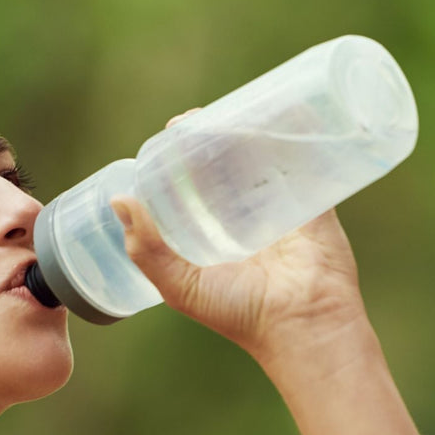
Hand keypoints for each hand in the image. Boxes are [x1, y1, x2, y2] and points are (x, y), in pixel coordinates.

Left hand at [109, 111, 369, 367]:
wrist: (302, 325)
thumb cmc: (240, 313)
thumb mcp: (180, 285)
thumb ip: (147, 250)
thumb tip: (119, 200)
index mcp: (214, 235)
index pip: (194, 185)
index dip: (182, 158)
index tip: (170, 134)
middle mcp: (246, 218)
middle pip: (228, 165)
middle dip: (213, 137)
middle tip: (198, 118)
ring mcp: (281, 207)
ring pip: (264, 157)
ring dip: (250, 129)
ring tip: (233, 109)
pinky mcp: (315, 201)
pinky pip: (307, 160)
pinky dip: (299, 133)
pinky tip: (284, 109)